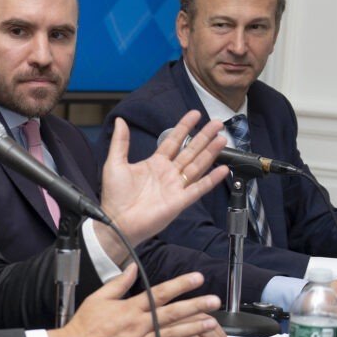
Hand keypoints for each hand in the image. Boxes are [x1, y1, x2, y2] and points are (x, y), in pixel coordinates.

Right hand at [48, 265, 230, 336]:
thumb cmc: (83, 328)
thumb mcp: (98, 298)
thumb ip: (118, 283)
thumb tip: (133, 268)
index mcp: (129, 309)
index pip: (160, 293)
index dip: (181, 285)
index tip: (197, 278)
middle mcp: (138, 326)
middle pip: (172, 314)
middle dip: (196, 305)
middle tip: (214, 300)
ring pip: (174, 335)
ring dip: (195, 329)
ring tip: (212, 323)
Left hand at [97, 111, 229, 258]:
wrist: (116, 221)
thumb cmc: (114, 196)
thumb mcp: (115, 163)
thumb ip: (120, 142)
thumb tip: (120, 120)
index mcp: (154, 164)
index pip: (173, 141)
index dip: (184, 127)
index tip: (195, 114)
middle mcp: (168, 173)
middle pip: (190, 151)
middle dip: (203, 137)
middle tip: (216, 123)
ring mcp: (175, 187)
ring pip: (197, 166)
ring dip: (210, 153)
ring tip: (222, 139)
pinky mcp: (180, 201)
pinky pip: (198, 188)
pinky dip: (211, 179)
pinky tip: (222, 169)